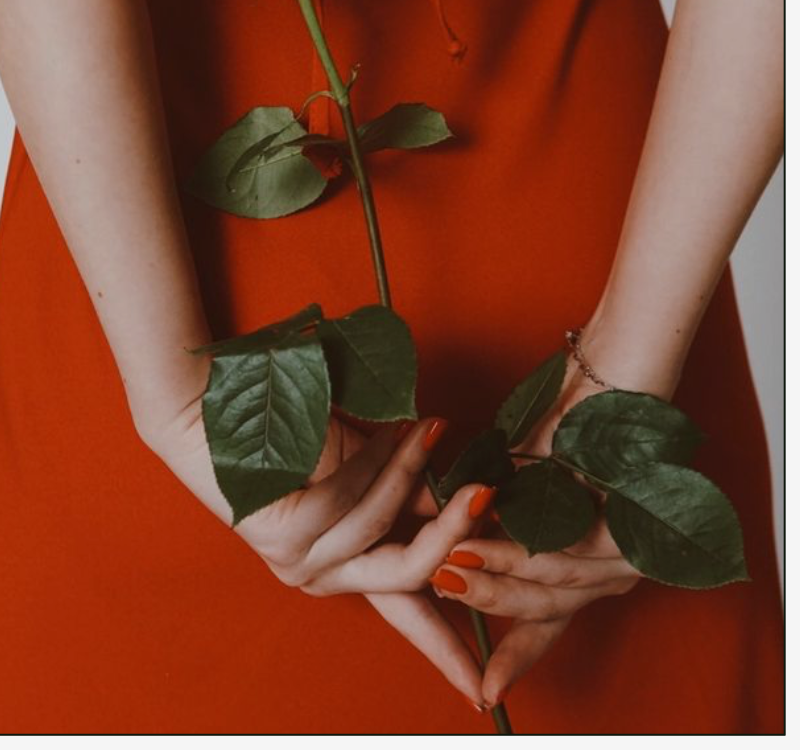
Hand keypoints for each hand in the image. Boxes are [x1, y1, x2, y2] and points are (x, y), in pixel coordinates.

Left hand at [143, 384, 494, 707]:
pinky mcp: (279, 532)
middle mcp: (317, 575)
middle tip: (486, 490)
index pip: (406, 617)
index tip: (482, 691)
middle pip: (408, 573)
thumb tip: (469, 509)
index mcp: (340, 569)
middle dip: (453, 533)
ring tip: (430, 430)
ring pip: (378, 525)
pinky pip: (345, 498)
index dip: (446, 652)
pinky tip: (385, 431)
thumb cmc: (292, 437)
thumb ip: (408, 499)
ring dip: (411, 471)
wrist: (217, 409)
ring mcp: (296, 557)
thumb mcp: (365, 473)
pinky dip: (374, 460)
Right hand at [427, 353, 644, 710]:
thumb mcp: (516, 485)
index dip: (516, 656)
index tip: (484, 690)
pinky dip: (514, 548)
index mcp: (583, 568)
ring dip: (492, 575)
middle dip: (484, 601)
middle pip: (541, 608)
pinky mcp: (628, 527)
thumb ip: (488, 525)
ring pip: (548, 584)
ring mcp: (622, 554)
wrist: (609, 377)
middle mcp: (609, 573)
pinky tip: (480, 539)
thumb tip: (439, 555)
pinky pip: (561, 551)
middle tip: (439, 586)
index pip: (545, 624)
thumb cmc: (564, 425)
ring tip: (448, 563)